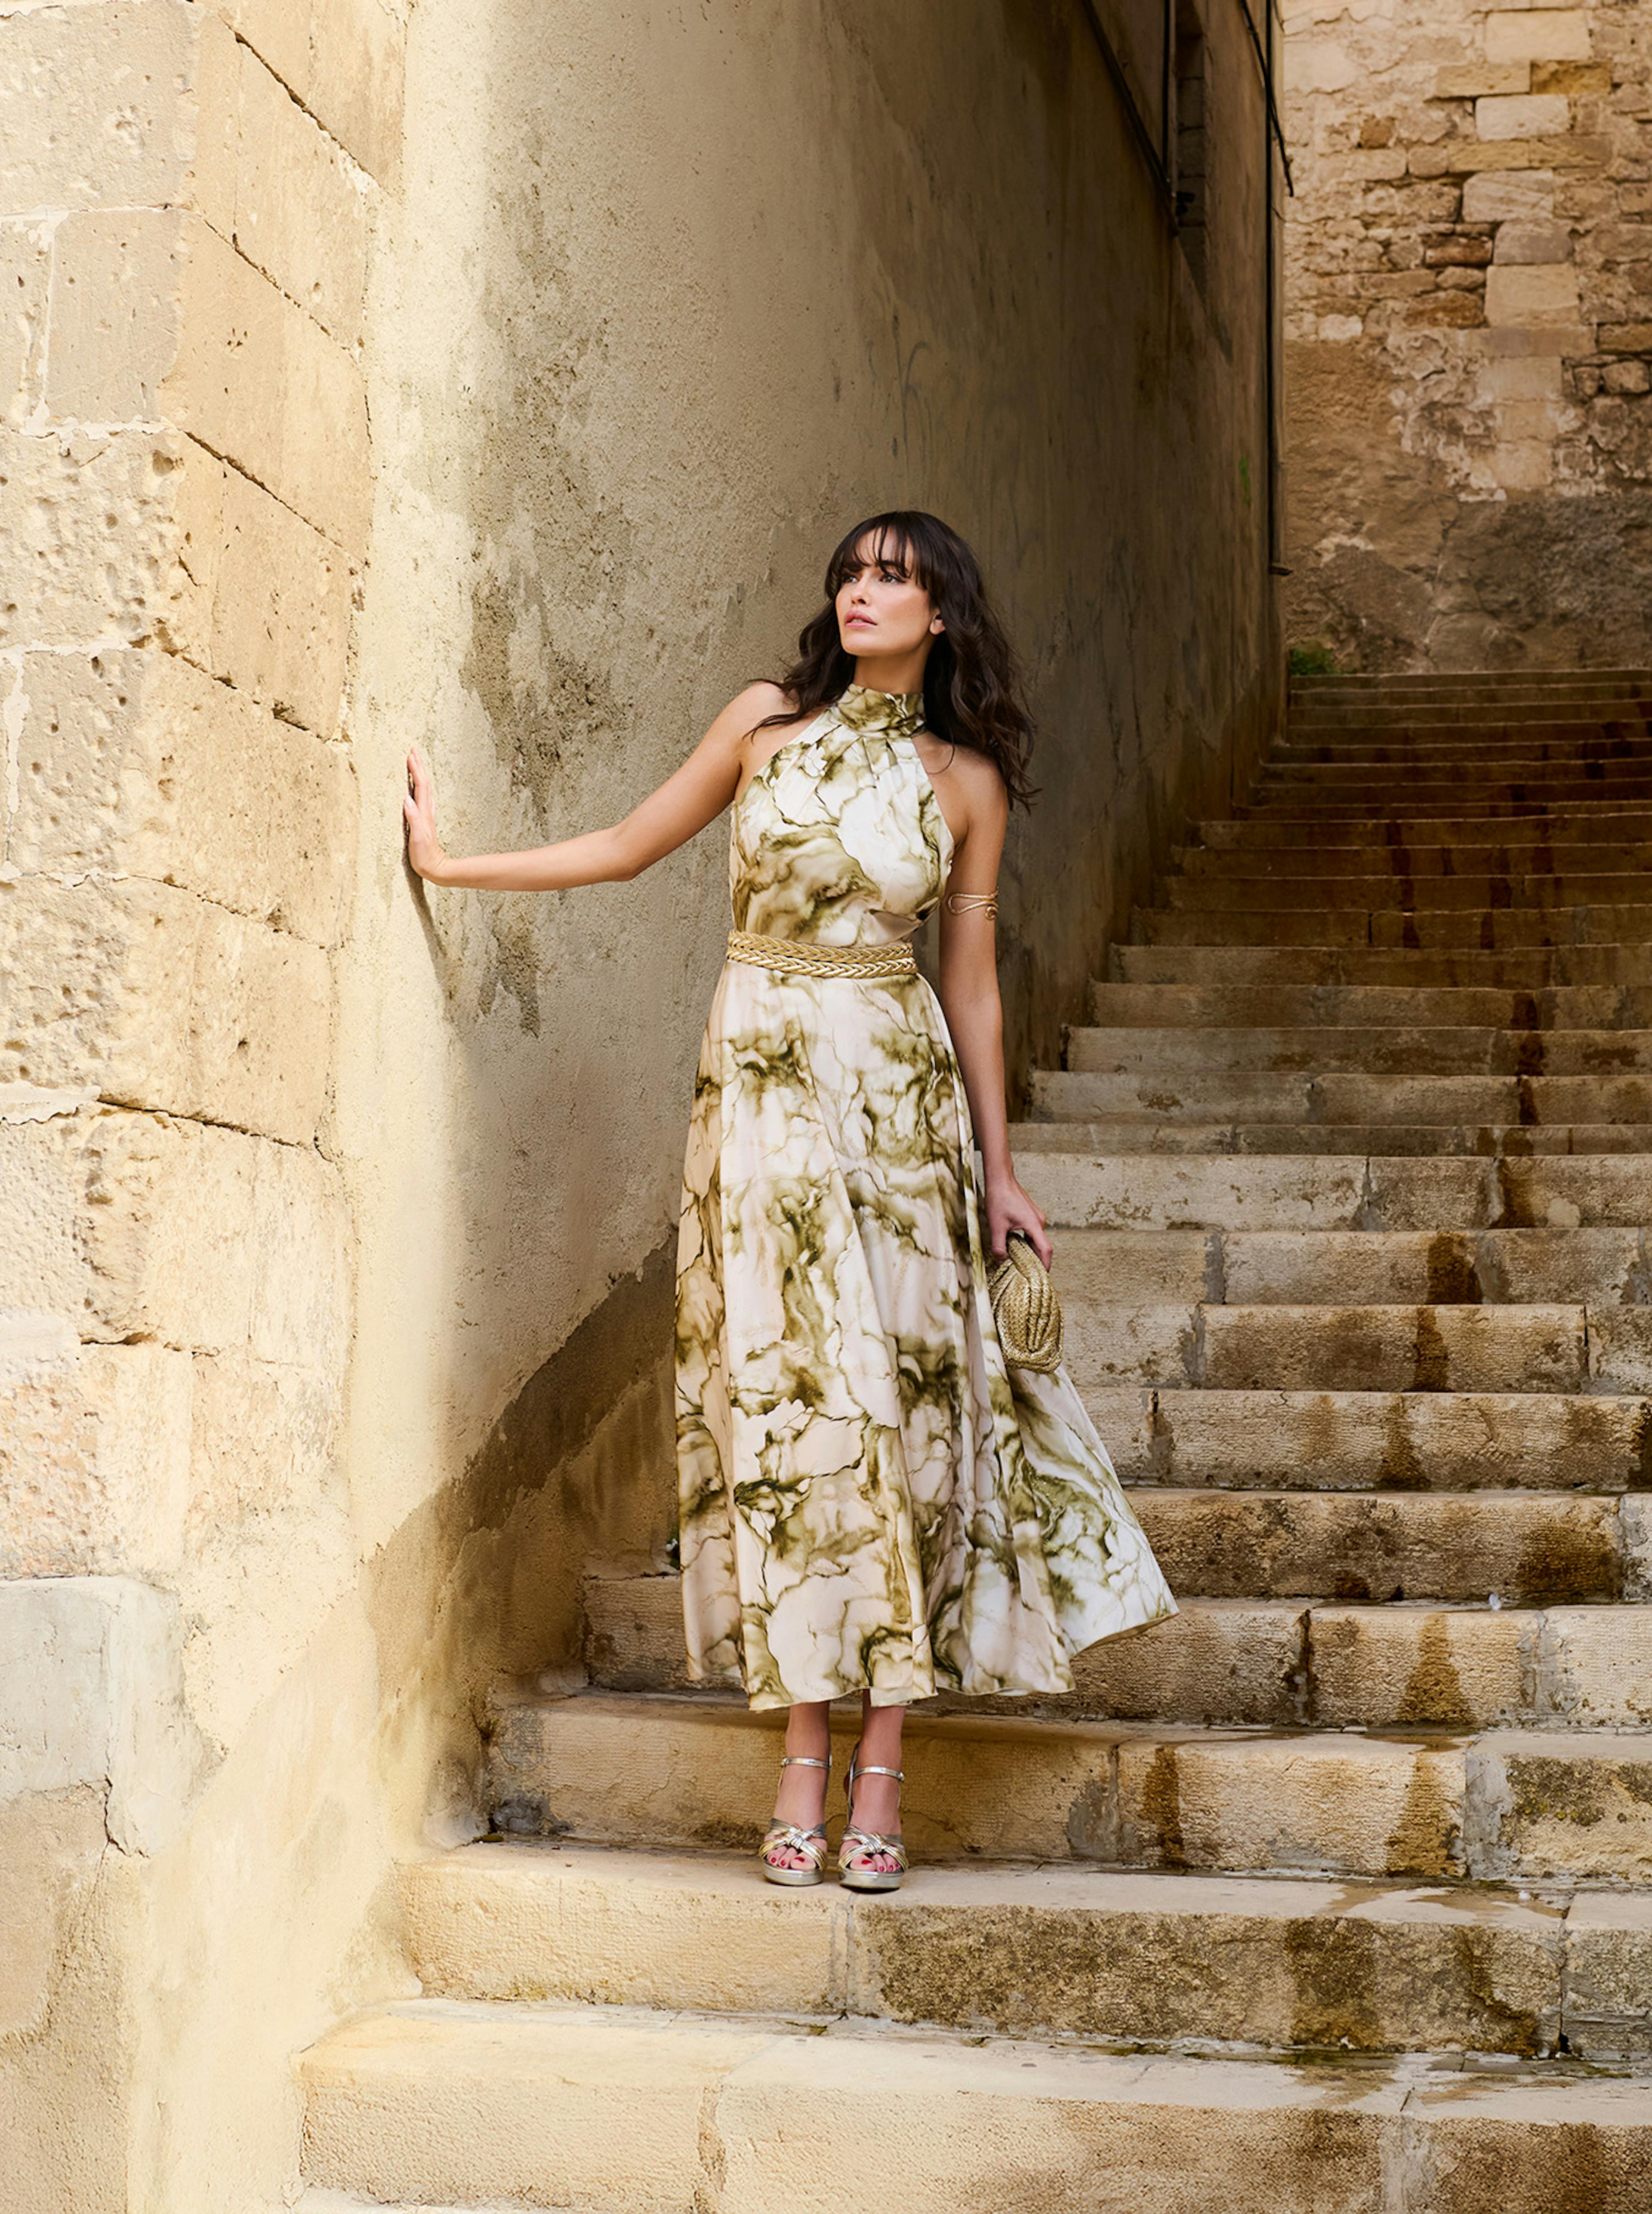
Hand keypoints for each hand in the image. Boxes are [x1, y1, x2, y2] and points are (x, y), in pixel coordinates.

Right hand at [403, 745, 445, 880]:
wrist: (436, 869)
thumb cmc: (425, 856)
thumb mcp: (417, 838)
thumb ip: (413, 819)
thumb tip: (407, 799)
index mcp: (424, 813)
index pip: (420, 787)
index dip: (415, 770)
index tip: (411, 755)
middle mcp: (427, 812)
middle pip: (424, 784)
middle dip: (419, 766)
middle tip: (413, 751)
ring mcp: (427, 816)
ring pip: (424, 789)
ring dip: (420, 774)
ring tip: (415, 763)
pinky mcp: (425, 822)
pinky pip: (423, 798)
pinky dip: (419, 787)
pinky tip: (418, 788)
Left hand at [984, 1171, 1049, 1269]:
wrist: (1000, 1179)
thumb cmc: (999, 1198)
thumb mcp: (996, 1226)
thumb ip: (999, 1246)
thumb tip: (1001, 1261)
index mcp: (1033, 1224)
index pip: (1046, 1249)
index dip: (1045, 1265)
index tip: (1042, 1277)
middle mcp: (1039, 1221)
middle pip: (1042, 1246)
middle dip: (1037, 1261)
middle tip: (1029, 1275)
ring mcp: (1036, 1217)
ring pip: (1037, 1240)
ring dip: (1031, 1252)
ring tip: (1022, 1265)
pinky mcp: (1031, 1215)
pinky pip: (1033, 1233)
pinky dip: (1028, 1243)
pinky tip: (1018, 1248)